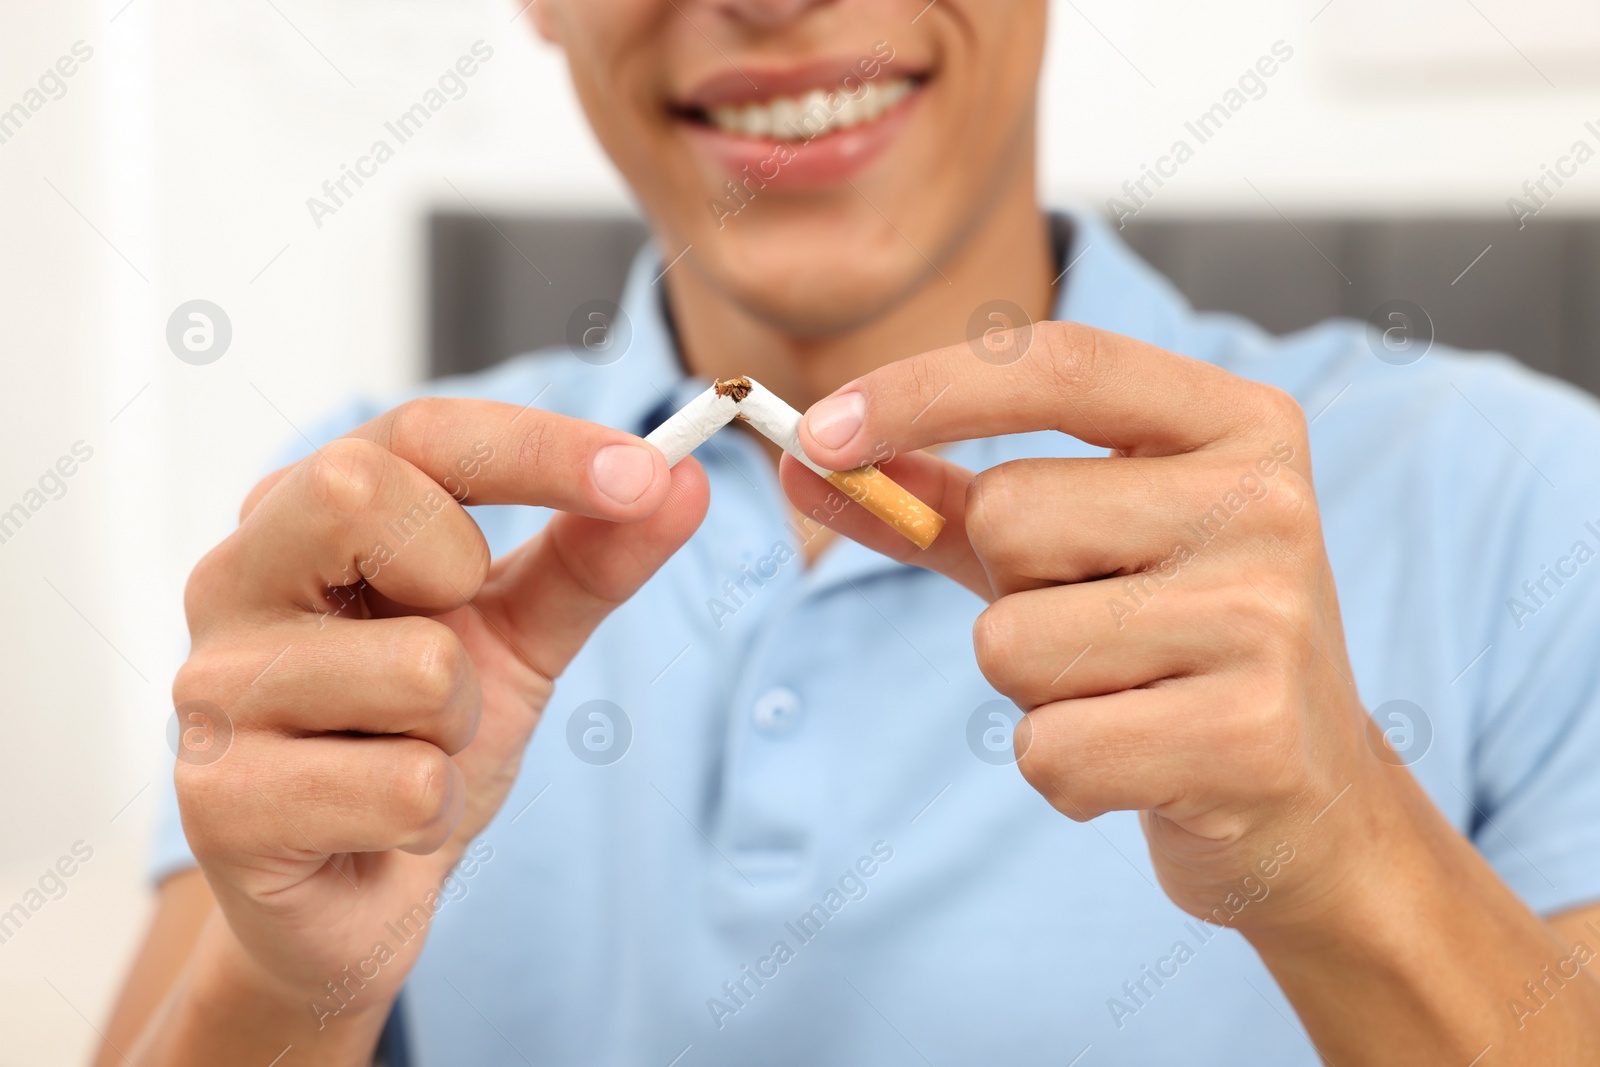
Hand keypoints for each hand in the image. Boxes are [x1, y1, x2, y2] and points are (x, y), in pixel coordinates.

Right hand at [173, 398, 706, 1033]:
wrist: (355, 896)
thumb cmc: (419, 739)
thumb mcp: (520, 634)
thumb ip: (593, 558)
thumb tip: (684, 480)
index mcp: (301, 514)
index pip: (416, 434)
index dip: (538, 447)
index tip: (647, 473)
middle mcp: (234, 579)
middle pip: (358, 491)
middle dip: (460, 578)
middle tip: (455, 644)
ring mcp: (212, 688)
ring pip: (420, 668)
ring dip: (462, 730)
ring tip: (411, 754)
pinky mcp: (218, 802)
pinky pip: (405, 789)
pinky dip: (434, 814)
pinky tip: (379, 826)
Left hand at [786, 321, 1384, 930]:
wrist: (1306, 798)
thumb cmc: (1168, 650)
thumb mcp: (1068, 554)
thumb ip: (943, 502)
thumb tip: (805, 463)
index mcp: (1235, 426)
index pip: (1057, 364)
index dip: (922, 389)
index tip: (818, 432)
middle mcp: (1267, 503)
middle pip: (1013, 517)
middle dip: (1008, 592)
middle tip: (1097, 631)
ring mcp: (1268, 619)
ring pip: (1014, 643)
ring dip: (1033, 692)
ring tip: (1125, 699)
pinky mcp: (1250, 737)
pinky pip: (1050, 749)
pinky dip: (1063, 773)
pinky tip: (1141, 765)